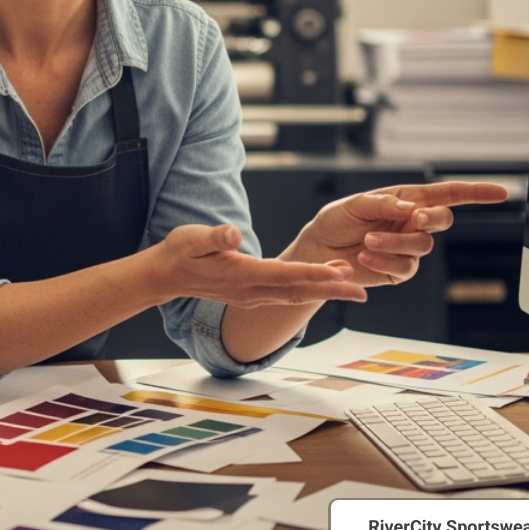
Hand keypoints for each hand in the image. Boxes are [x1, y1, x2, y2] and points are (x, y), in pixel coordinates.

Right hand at [141, 223, 367, 306]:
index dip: (314, 272)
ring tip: (351, 285)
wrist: (166, 275)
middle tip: (362, 291)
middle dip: (331, 291)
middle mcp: (249, 290)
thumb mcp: (192, 237)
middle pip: (297, 292)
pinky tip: (320, 285)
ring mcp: (250, 296)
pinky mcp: (250, 295)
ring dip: (323, 292)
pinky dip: (307, 291)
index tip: (340, 271)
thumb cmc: (179, 252)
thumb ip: (214, 236)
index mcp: (240, 274)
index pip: (284, 274)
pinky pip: (285, 296)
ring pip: (294, 296)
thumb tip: (232, 233)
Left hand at [282, 181, 509, 286]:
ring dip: (395, 242)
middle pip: (442, 220)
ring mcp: (407, 248)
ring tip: (367, 240)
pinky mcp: (398, 271)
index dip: (475, 193)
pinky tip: (365, 256)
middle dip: (431, 218)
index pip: (447, 195)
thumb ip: (383, 204)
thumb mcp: (354, 205)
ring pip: (422, 245)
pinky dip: (385, 261)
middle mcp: (411, 223)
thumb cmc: (336, 221)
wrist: (317, 251)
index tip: (501, 193)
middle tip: (412, 218)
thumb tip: (411, 209)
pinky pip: (405, 267)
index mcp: (406, 200)